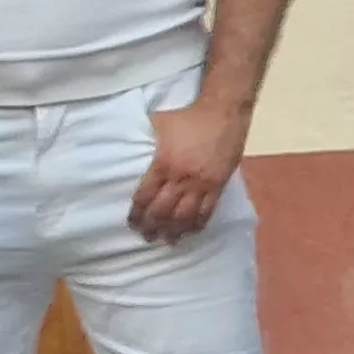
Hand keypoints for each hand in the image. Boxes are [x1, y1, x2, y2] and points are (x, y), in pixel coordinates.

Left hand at [126, 98, 247, 244]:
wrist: (223, 111)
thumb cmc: (188, 116)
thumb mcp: (158, 126)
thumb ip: (146, 140)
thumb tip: (129, 141)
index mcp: (162, 165)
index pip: (145, 196)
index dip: (137, 213)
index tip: (132, 224)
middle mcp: (181, 178)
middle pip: (163, 210)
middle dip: (152, 226)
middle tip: (146, 237)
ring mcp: (202, 183)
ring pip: (185, 215)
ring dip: (174, 230)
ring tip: (166, 241)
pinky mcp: (219, 184)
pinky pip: (208, 210)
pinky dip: (198, 224)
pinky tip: (191, 232)